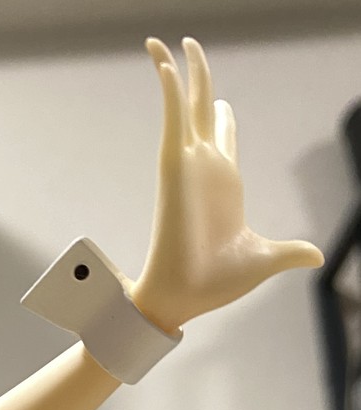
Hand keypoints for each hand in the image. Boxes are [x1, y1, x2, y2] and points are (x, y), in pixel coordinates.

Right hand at [130, 37, 322, 333]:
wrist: (184, 297)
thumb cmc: (215, 283)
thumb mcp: (266, 259)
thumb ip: (290, 251)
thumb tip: (318, 256)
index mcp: (224, 182)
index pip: (222, 134)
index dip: (221, 112)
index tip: (219, 100)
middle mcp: (204, 167)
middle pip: (202, 106)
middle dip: (198, 76)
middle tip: (188, 47)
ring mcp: (187, 163)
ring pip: (183, 102)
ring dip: (175, 70)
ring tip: (162, 40)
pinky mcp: (172, 166)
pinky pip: (172, 117)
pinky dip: (168, 89)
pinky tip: (164, 62)